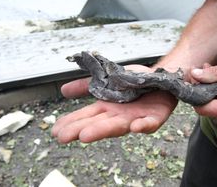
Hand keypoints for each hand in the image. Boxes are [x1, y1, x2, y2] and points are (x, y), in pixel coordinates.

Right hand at [52, 65, 177, 142]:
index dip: (71, 124)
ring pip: (119, 126)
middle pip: (99, 124)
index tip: (55, 131)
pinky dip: (143, 125)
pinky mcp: (155, 117)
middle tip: (64, 137)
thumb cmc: (134, 82)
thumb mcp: (106, 81)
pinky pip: (150, 123)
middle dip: (82, 130)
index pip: (86, 118)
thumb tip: (62, 91)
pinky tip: (135, 126)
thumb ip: (87, 86)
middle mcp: (119, 116)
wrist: (161, 78)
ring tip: (86, 136)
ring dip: (104, 130)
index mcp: (107, 109)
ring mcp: (137, 117)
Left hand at [191, 59, 216, 125]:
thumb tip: (195, 74)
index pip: (204, 108)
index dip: (194, 93)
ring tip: (208, 70)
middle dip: (201, 90)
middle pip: (208, 108)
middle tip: (198, 70)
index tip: (191, 77)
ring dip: (210, 89)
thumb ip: (216, 73)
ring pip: (216, 106)